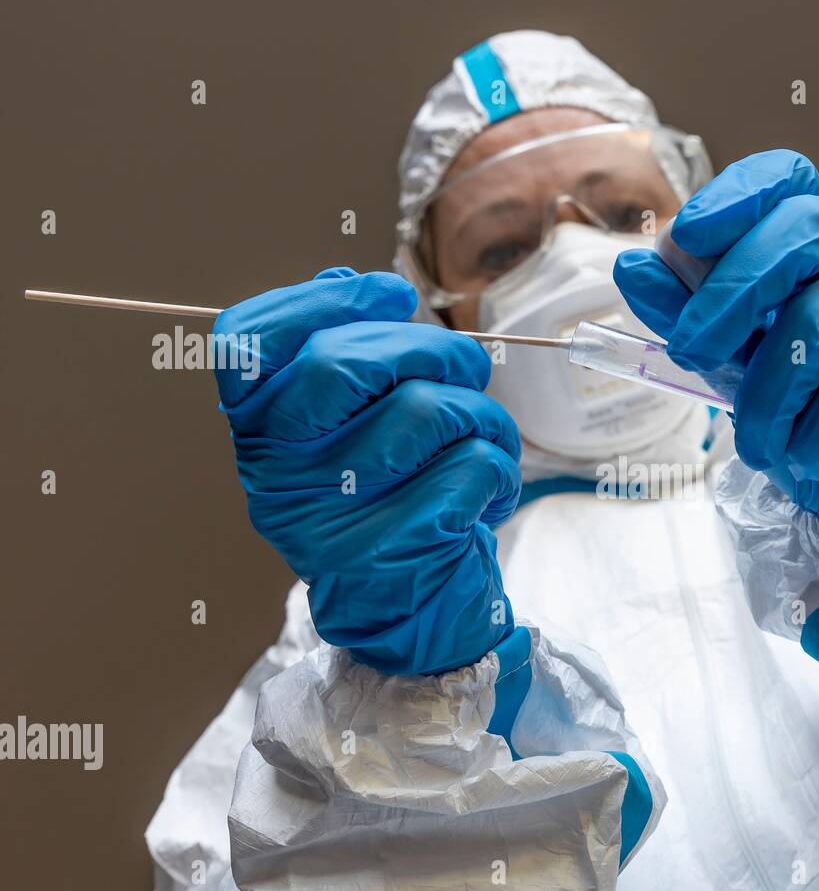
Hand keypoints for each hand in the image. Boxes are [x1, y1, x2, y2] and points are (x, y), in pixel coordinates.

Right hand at [213, 267, 520, 674]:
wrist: (411, 611)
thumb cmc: (387, 501)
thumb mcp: (342, 434)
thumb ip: (337, 359)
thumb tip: (343, 279)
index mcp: (259, 436)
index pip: (247, 343)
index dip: (320, 301)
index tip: (387, 294)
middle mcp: (279, 475)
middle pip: (341, 363)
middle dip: (428, 348)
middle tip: (464, 369)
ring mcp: (331, 515)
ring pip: (427, 411)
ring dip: (479, 414)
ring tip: (481, 440)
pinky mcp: (395, 549)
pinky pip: (473, 465)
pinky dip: (499, 468)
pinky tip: (487, 493)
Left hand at [615, 150, 818, 520]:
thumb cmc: (811, 408)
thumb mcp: (736, 362)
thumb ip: (688, 315)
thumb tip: (633, 265)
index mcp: (816, 248)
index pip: (789, 181)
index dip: (738, 195)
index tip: (687, 235)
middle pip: (807, 228)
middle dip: (730, 292)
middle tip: (689, 352)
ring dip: (767, 398)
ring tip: (759, 444)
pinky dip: (813, 441)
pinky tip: (815, 457)